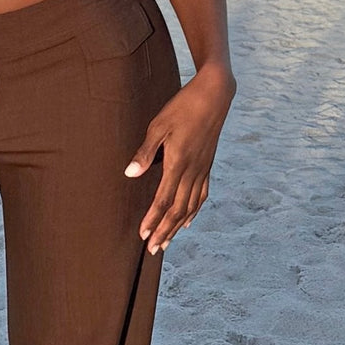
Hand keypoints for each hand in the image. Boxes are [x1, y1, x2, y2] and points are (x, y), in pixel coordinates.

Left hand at [124, 63, 235, 254]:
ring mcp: (202, 169)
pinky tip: (188, 222)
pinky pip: (202, 195)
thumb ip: (145, 152)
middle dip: (164, 231)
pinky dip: (194, 211)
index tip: (143, 236)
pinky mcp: (207, 165)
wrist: (214, 94)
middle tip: (153, 249)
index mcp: (178, 163)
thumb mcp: (158, 126)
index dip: (153, 220)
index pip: (164, 200)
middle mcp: (193, 171)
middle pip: (178, 210)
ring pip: (191, 206)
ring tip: (166, 242)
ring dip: (177, 227)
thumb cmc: (182, 107)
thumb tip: (130, 174)